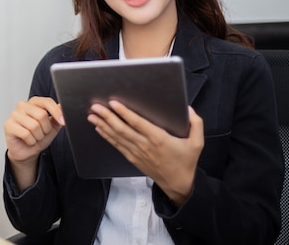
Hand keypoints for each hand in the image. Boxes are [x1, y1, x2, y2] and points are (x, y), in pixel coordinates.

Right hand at [4, 96, 64, 189]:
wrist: (27, 151)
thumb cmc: (38, 136)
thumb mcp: (52, 127)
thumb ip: (58, 117)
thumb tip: (62, 107)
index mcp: (34, 102)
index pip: (47, 101)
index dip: (57, 112)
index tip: (63, 121)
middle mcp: (23, 106)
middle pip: (41, 115)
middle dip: (46, 129)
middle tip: (42, 133)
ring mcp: (14, 115)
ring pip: (34, 126)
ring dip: (38, 136)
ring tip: (34, 137)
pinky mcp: (8, 125)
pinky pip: (25, 134)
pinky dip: (31, 141)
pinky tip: (28, 141)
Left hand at [88, 102, 203, 205]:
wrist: (178, 184)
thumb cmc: (186, 162)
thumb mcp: (197, 143)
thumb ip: (196, 124)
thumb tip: (189, 108)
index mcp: (159, 139)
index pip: (138, 123)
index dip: (124, 113)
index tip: (114, 103)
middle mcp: (144, 145)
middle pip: (122, 129)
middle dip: (107, 117)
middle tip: (95, 106)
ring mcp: (137, 152)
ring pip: (117, 137)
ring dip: (103, 125)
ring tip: (91, 115)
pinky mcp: (133, 158)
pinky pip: (117, 145)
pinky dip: (107, 136)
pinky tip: (99, 128)